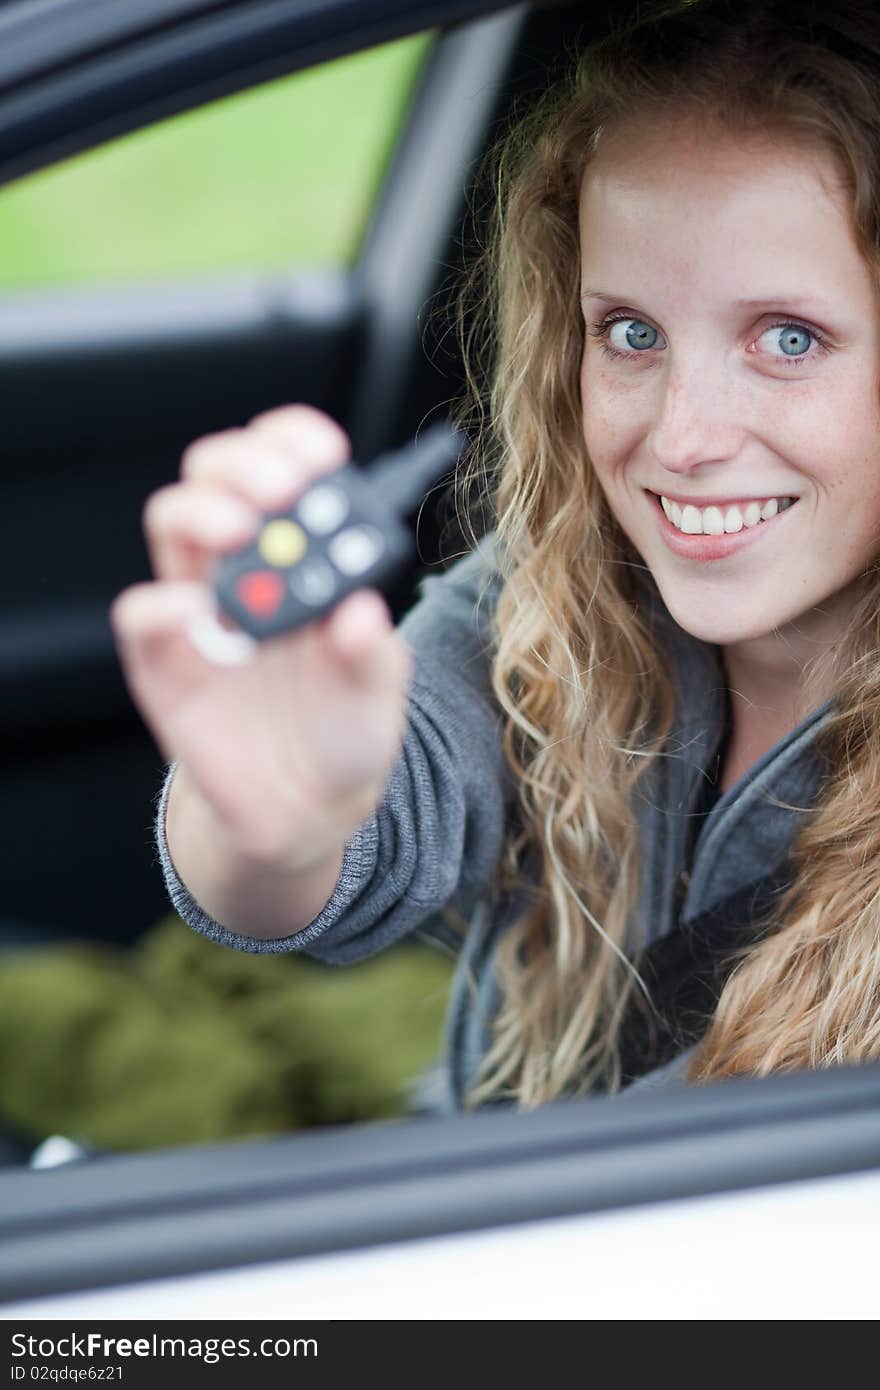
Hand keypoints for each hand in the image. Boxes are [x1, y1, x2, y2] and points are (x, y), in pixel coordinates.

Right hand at [111, 405, 412, 869]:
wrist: (306, 810)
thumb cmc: (346, 732)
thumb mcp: (380, 694)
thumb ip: (375, 655)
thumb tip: (361, 612)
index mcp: (305, 556)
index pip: (286, 467)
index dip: (295, 443)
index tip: (321, 452)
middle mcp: (246, 568)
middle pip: (218, 477)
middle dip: (244, 464)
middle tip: (279, 487)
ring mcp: (200, 609)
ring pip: (173, 522)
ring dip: (204, 512)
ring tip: (240, 532)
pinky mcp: (164, 661)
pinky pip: (144, 614)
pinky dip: (164, 605)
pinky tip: (199, 615)